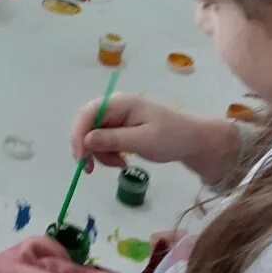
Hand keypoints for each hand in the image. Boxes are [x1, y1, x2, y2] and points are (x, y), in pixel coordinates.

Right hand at [71, 94, 236, 182]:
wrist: (193, 141)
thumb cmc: (172, 137)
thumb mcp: (143, 141)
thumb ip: (113, 140)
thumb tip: (85, 141)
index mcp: (120, 103)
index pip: (88, 113)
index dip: (78, 134)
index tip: (81, 157)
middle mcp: (114, 107)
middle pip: (86, 124)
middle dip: (86, 147)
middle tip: (91, 169)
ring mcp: (116, 118)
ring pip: (92, 136)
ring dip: (99, 154)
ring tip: (120, 164)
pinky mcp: (119, 129)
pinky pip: (103, 141)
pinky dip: (107, 154)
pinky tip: (122, 161)